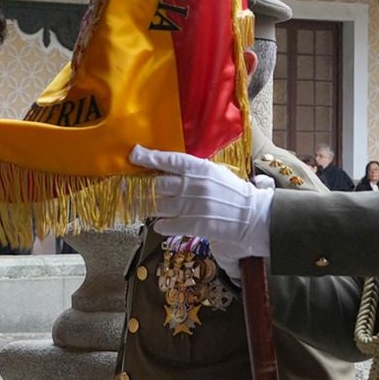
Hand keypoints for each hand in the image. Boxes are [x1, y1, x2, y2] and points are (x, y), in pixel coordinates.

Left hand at [130, 146, 270, 263]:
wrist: (251, 215)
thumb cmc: (232, 192)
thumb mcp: (214, 172)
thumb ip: (192, 170)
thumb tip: (166, 166)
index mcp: (200, 169)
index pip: (169, 160)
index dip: (149, 157)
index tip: (133, 154)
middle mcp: (193, 185)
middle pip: (157, 185)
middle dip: (139, 186)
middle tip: (127, 187)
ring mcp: (192, 206)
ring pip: (158, 206)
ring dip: (146, 207)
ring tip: (140, 206)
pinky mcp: (194, 225)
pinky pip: (166, 224)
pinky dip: (160, 224)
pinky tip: (160, 223)